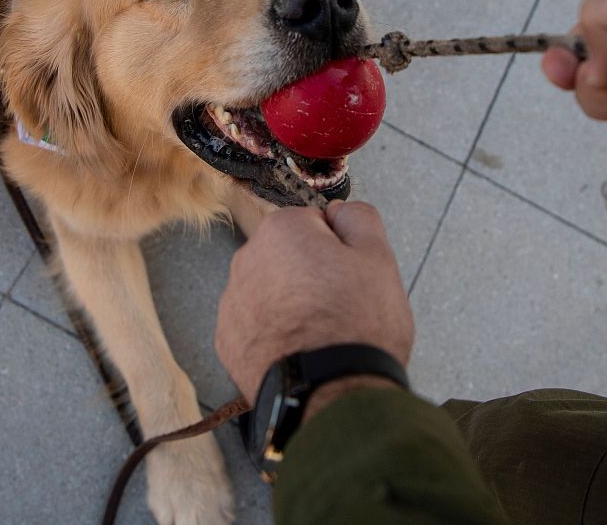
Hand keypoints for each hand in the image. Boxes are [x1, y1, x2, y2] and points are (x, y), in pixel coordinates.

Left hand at [215, 201, 413, 414]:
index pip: (315, 222)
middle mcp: (246, 260)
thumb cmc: (355, 326)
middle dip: (312, 273)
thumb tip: (339, 212)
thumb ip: (358, 218)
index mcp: (282, 231)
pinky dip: (277, 333)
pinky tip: (302, 350)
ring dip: (293, 303)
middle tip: (342, 304)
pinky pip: (258, 325)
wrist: (331, 395)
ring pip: (272, 290)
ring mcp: (232, 304)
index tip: (351, 275)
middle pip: (289, 256)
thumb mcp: (379, 258)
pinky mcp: (228, 343)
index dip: (340, 248)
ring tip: (323, 333)